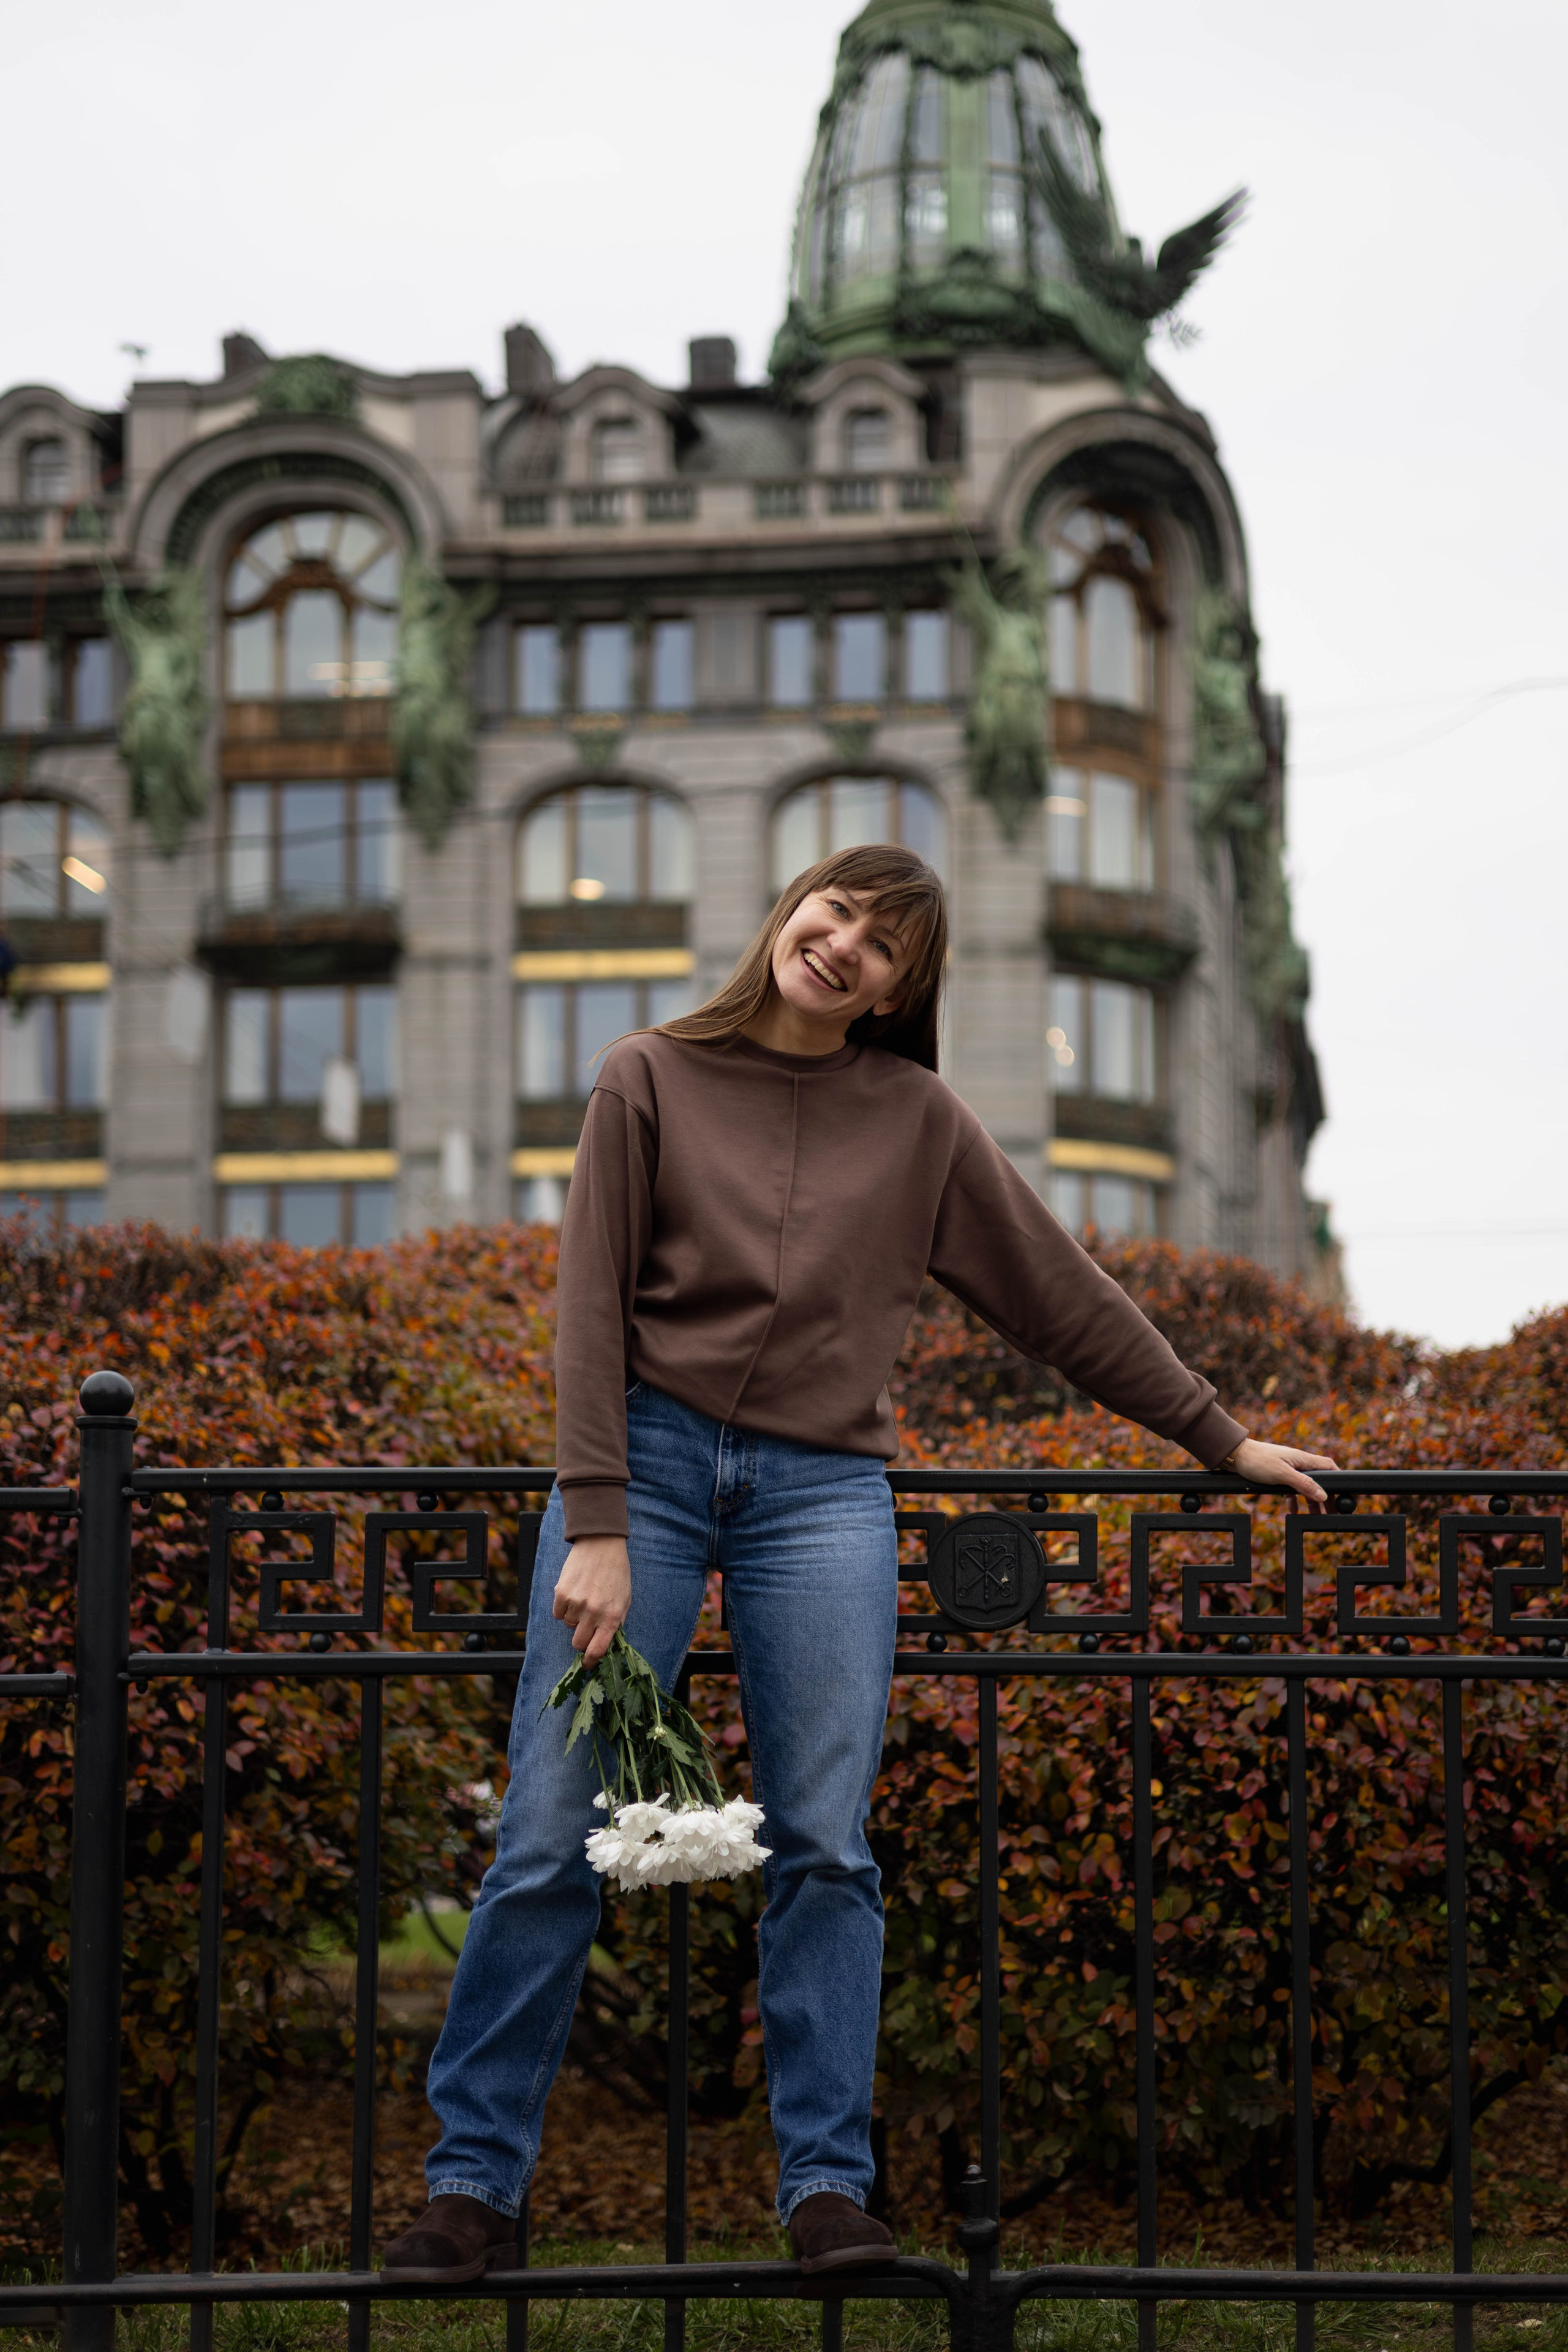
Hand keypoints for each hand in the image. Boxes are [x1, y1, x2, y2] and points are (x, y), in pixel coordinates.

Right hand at [552, 1536, 630, 1664]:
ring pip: (568, 1626)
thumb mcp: (625, 1598)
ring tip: (583, 1598)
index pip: (598, 1651)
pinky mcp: (561, 1593)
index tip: (587, 1664)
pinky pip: (558, 1613)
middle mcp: (593, 1613)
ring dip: (574, 1618)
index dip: (591, 1662)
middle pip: (578, 1644)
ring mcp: (576, 1603)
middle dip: (581, 1639)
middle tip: (585, 1626)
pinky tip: (574, 1592)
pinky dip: (563, 1607)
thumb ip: (617, 1622)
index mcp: (612, 1617)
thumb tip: (607, 1643)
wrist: (601, 1544)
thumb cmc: (616, 1572)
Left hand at [1226, 1438, 1338, 1511]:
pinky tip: (1294, 1512)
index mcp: (1303, 1459)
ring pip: (1305, 1487)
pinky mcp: (1277, 1475)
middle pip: (1319, 1481)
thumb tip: (1324, 1494)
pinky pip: (1291, 1490)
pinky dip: (1294, 1501)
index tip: (1346, 1494)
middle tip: (1334, 1513)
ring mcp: (1288, 1469)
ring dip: (1312, 1502)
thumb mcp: (1283, 1474)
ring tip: (1317, 1517)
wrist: (1235, 1455)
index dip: (1339, 1479)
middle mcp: (1298, 1463)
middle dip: (1327, 1497)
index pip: (1329, 1467)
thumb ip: (1304, 1484)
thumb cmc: (1258, 1461)